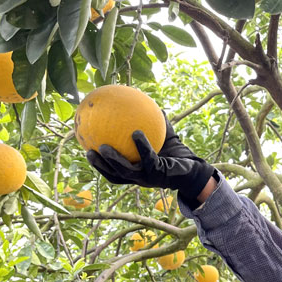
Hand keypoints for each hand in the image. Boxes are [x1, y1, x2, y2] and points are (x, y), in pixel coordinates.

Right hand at [86, 118, 214, 202]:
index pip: (113, 172)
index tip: (87, 150)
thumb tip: (140, 102)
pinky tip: (136, 133)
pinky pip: (148, 158)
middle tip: (88, 152)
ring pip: (126, 172)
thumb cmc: (176, 153)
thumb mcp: (161, 136)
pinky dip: (141, 146)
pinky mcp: (160, 174)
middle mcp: (139, 178)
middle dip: (100, 166)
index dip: (100, 165)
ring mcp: (149, 178)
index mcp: (136, 172)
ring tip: (104, 147)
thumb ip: (151, 123)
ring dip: (114, 161)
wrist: (194, 167)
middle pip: (114, 176)